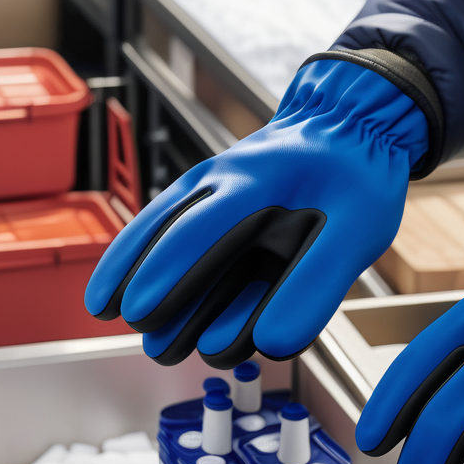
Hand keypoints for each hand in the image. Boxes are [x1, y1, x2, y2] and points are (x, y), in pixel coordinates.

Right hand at [85, 60, 426, 366]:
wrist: (355, 121)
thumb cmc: (358, 177)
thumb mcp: (355, 232)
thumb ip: (315, 284)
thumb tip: (271, 342)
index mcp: (253, 183)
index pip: (196, 232)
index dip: (167, 275)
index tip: (139, 312)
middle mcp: (222, 177)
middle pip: (166, 229)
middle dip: (140, 278)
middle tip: (116, 321)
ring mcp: (215, 179)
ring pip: (159, 221)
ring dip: (133, 264)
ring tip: (105, 308)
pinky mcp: (218, 187)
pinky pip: (170, 215)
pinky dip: (146, 244)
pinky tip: (132, 273)